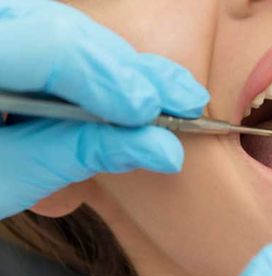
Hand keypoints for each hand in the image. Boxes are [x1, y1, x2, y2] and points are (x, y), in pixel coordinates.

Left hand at [0, 0, 208, 218]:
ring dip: (127, 71)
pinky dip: (104, 72)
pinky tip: (136, 92)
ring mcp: (5, 32)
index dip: (106, 77)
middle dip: (131, 72)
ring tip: (171, 100)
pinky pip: (65, 44)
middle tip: (184, 105)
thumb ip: (80, 154)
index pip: (46, 47)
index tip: (151, 114)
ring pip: (73, 32)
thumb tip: (159, 148)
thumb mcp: (7, 178)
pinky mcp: (16, 42)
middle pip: (67, 30)